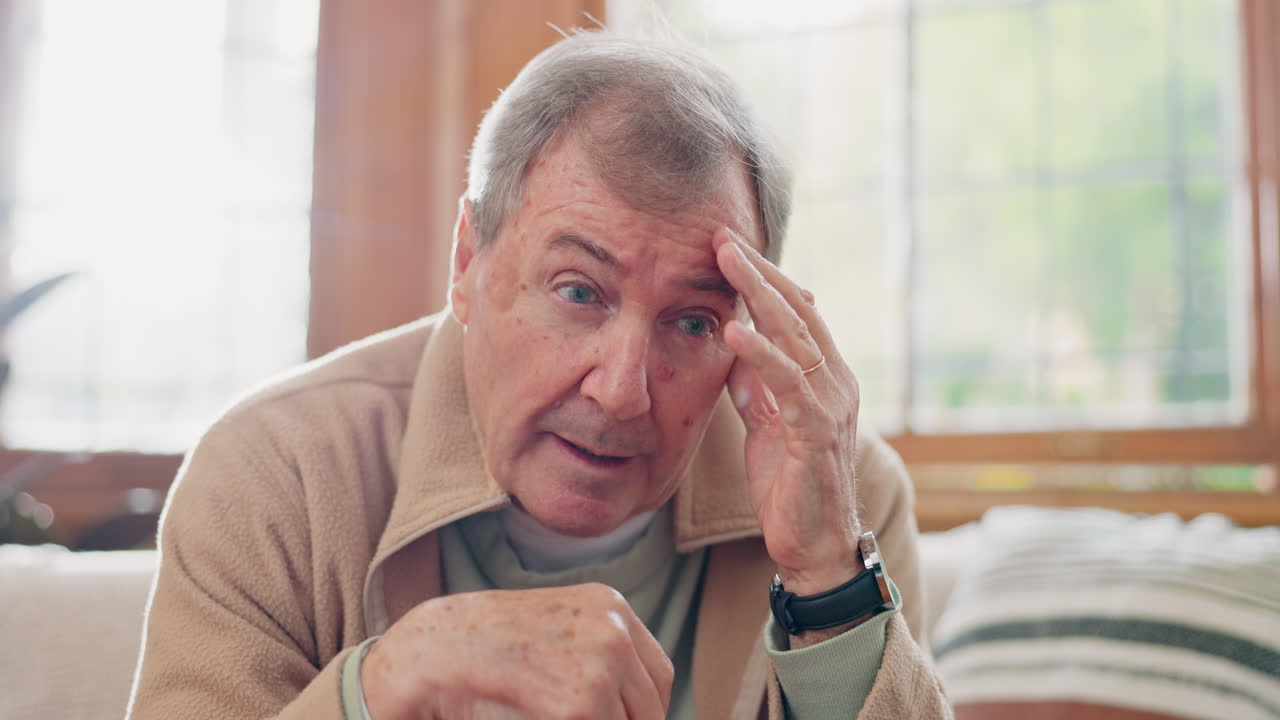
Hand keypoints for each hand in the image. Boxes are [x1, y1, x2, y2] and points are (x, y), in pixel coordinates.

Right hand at [360, 583, 671, 719]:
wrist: (433, 648)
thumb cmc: (484, 644)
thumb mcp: (553, 630)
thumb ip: (595, 655)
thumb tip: (637, 705)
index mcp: (610, 605)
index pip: (658, 676)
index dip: (644, 710)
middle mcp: (615, 628)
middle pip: (651, 707)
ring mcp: (601, 664)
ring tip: (557, 715)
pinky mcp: (580, 704)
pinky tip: (544, 718)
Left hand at [713, 229, 862, 601]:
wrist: (815, 546)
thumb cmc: (791, 485)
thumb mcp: (767, 422)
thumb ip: (756, 383)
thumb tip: (733, 343)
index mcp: (827, 375)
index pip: (798, 311)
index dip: (766, 277)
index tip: (729, 246)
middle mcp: (837, 382)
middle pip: (798, 310)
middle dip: (759, 271)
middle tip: (723, 235)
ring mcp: (831, 405)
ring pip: (795, 336)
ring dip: (757, 295)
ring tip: (725, 262)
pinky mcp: (816, 433)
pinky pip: (787, 385)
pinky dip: (760, 355)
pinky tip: (733, 331)